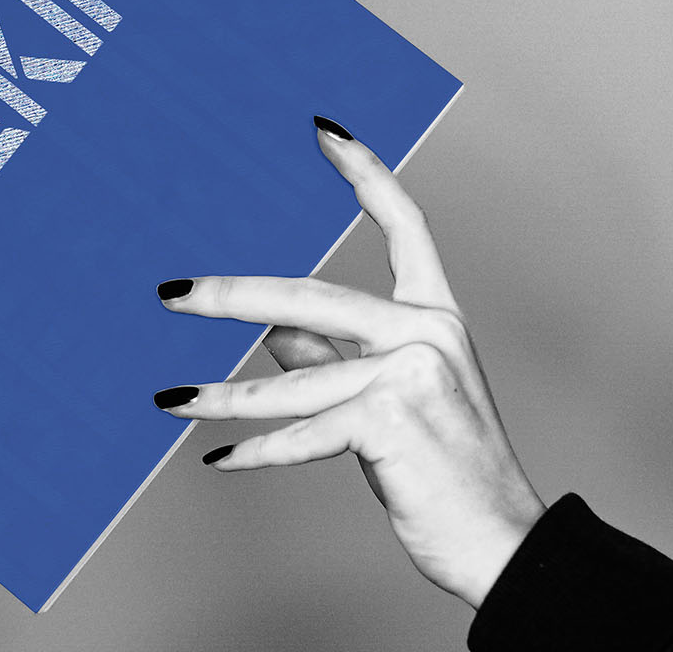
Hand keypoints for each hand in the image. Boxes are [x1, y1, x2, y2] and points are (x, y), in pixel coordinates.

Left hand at [151, 116, 544, 608]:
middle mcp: (428, 332)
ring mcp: (413, 374)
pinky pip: (304, 433)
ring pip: (293, 380)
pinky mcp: (393, 420)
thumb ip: (333, 357)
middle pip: (311, 296)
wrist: (502, 542)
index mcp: (435, 315)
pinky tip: (219, 460)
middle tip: (170, 293)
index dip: (365, 172)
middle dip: (231, 296)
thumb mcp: (392, 401)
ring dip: (223, 396)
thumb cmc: (443, 470)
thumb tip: (270, 333)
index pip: (404, 224)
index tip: (324, 131)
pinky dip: (258, 453)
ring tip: (170, 399)